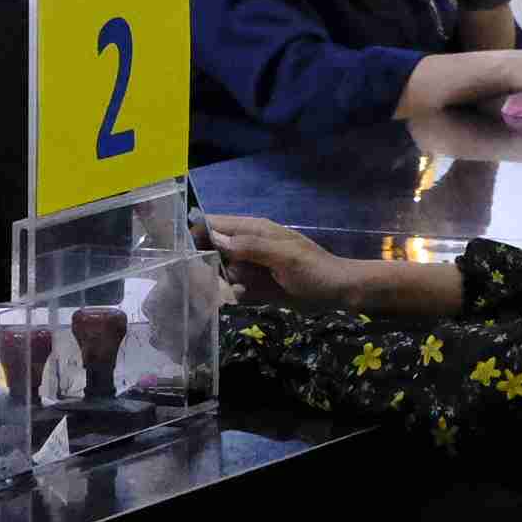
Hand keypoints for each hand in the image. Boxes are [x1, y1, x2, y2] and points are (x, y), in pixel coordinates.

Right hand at [201, 215, 370, 308]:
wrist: (338, 293)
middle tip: (215, 278)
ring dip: (225, 283)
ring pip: (221, 273)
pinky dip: (237, 295)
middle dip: (209, 265)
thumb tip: (215, 237)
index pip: (214, 224)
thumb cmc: (313, 270)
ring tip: (242, 288)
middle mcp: (247, 246)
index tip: (182, 253)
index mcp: (253, 230)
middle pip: (212, 251)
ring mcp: (251, 267)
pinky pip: (235, 290)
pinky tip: (249, 298)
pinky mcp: (256, 286)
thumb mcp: (283, 256)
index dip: (195, 235)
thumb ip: (250, 246)